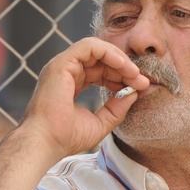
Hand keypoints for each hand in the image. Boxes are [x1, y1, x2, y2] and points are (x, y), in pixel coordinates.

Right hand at [0, 38, 147, 189]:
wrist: (46, 143)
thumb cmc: (65, 138)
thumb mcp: (100, 123)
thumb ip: (116, 108)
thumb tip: (134, 93)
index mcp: (70, 84)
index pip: (101, 72)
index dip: (122, 77)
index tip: (140, 87)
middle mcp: (65, 72)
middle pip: (101, 60)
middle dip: (125, 68)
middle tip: (143, 81)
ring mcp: (62, 66)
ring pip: (97, 49)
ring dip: (120, 59)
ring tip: (135, 74)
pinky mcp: (61, 63)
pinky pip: (90, 46)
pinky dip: (109, 52)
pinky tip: (124, 66)